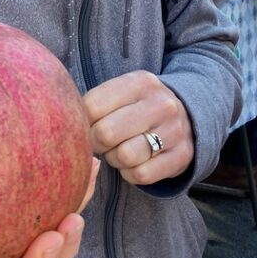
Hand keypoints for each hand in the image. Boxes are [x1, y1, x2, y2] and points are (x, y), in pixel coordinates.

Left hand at [83, 71, 193, 185]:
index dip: (82, 121)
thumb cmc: (140, 106)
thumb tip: (67, 124)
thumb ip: (97, 102)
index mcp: (140, 82)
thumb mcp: (124, 91)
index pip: (93, 105)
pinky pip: (141, 175)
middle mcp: (161, 104)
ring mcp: (174, 130)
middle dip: (96, 143)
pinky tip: (133, 163)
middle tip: (99, 143)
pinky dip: (130, 174)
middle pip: (107, 133)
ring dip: (114, 159)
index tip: (86, 125)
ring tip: (117, 151)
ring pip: (125, 156)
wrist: (189, 116)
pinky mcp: (181, 156)